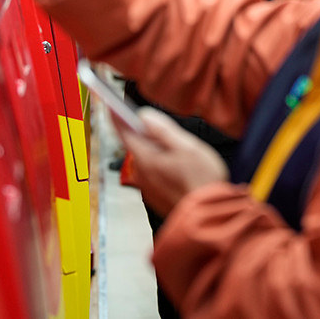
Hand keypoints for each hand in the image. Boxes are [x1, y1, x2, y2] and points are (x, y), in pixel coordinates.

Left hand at [112, 108, 228, 216]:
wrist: (209, 216)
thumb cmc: (201, 182)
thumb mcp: (186, 146)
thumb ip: (163, 129)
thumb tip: (144, 115)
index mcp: (146, 158)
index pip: (123, 131)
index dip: (117, 115)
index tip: (111, 103)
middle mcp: (142, 173)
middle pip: (134, 145)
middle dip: (140, 131)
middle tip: (153, 121)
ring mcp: (148, 186)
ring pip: (145, 159)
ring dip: (152, 148)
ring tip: (172, 144)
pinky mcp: (156, 195)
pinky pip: (152, 172)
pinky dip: (159, 163)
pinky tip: (175, 164)